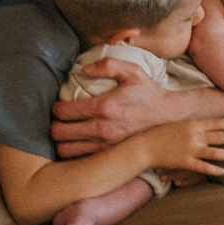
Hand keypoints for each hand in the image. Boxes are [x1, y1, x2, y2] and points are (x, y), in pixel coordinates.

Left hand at [51, 56, 168, 156]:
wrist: (169, 118)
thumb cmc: (149, 93)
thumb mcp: (133, 71)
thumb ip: (108, 65)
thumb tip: (85, 69)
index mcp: (105, 106)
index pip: (64, 111)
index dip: (56, 108)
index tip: (59, 106)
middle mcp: (103, 128)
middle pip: (59, 133)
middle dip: (54, 125)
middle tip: (59, 120)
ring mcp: (105, 145)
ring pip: (66, 150)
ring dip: (61, 142)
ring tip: (66, 133)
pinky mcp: (109, 156)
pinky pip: (80, 159)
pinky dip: (74, 152)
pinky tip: (78, 144)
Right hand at [149, 117, 223, 178]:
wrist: (146, 146)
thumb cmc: (161, 134)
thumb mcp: (179, 125)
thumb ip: (193, 126)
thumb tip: (206, 126)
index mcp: (193, 124)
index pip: (217, 123)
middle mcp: (194, 136)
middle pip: (220, 136)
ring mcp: (190, 149)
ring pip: (215, 152)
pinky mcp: (185, 162)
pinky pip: (203, 167)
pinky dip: (214, 169)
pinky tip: (223, 171)